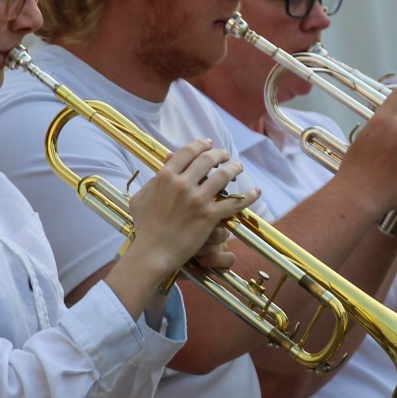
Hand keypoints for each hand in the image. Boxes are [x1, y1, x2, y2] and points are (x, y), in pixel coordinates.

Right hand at [121, 140, 254, 281]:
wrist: (153, 253)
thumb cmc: (145, 228)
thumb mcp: (140, 200)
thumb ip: (153, 181)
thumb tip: (166, 164)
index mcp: (165, 177)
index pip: (188, 152)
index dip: (201, 145)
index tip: (209, 144)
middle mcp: (182, 184)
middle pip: (208, 160)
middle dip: (220, 154)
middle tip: (225, 156)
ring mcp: (197, 200)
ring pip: (224, 176)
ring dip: (234, 168)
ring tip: (238, 167)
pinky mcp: (209, 216)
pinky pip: (234, 202)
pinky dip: (248, 196)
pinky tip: (256, 192)